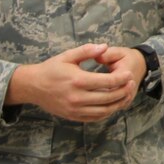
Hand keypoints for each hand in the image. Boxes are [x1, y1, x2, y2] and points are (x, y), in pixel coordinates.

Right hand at [5, 43, 137, 121]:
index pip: (107, 81)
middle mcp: (77, 97)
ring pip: (104, 110)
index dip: (122, 79)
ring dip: (118, 104)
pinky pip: (95, 117)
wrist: (32, 86)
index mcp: (78, 80)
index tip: (129, 74)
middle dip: (124, 91)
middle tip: (132, 84)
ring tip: (125, 94)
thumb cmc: (51, 69)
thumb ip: (87, 51)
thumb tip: (105, 46)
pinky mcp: (73, 116)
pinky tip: (112, 104)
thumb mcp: (67, 56)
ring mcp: (75, 109)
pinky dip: (107, 112)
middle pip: (109, 98)